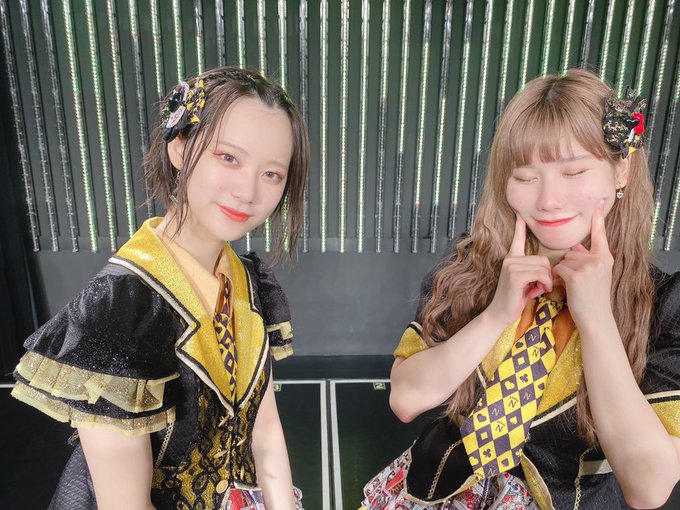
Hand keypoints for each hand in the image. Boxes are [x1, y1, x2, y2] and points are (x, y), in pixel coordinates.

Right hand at [486, 215, 552, 325]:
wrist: (500, 313)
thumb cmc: (515, 299)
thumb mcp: (525, 281)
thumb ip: (533, 271)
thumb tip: (550, 268)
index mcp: (512, 258)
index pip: (517, 238)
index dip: (519, 226)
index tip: (520, 214)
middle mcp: (510, 259)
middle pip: (543, 259)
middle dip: (546, 275)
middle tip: (539, 286)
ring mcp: (511, 266)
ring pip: (543, 267)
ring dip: (546, 281)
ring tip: (537, 290)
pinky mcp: (515, 275)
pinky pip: (540, 274)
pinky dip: (543, 284)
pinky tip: (536, 292)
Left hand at [552, 200, 613, 323]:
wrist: (596, 318)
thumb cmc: (592, 298)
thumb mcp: (596, 275)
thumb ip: (587, 259)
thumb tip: (576, 246)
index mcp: (605, 258)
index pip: (600, 235)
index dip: (598, 219)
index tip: (599, 202)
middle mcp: (599, 259)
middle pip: (572, 252)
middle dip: (569, 265)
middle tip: (579, 283)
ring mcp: (589, 267)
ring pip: (563, 260)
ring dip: (563, 273)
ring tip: (575, 287)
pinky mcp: (577, 275)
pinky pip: (558, 269)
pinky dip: (558, 278)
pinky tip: (569, 288)